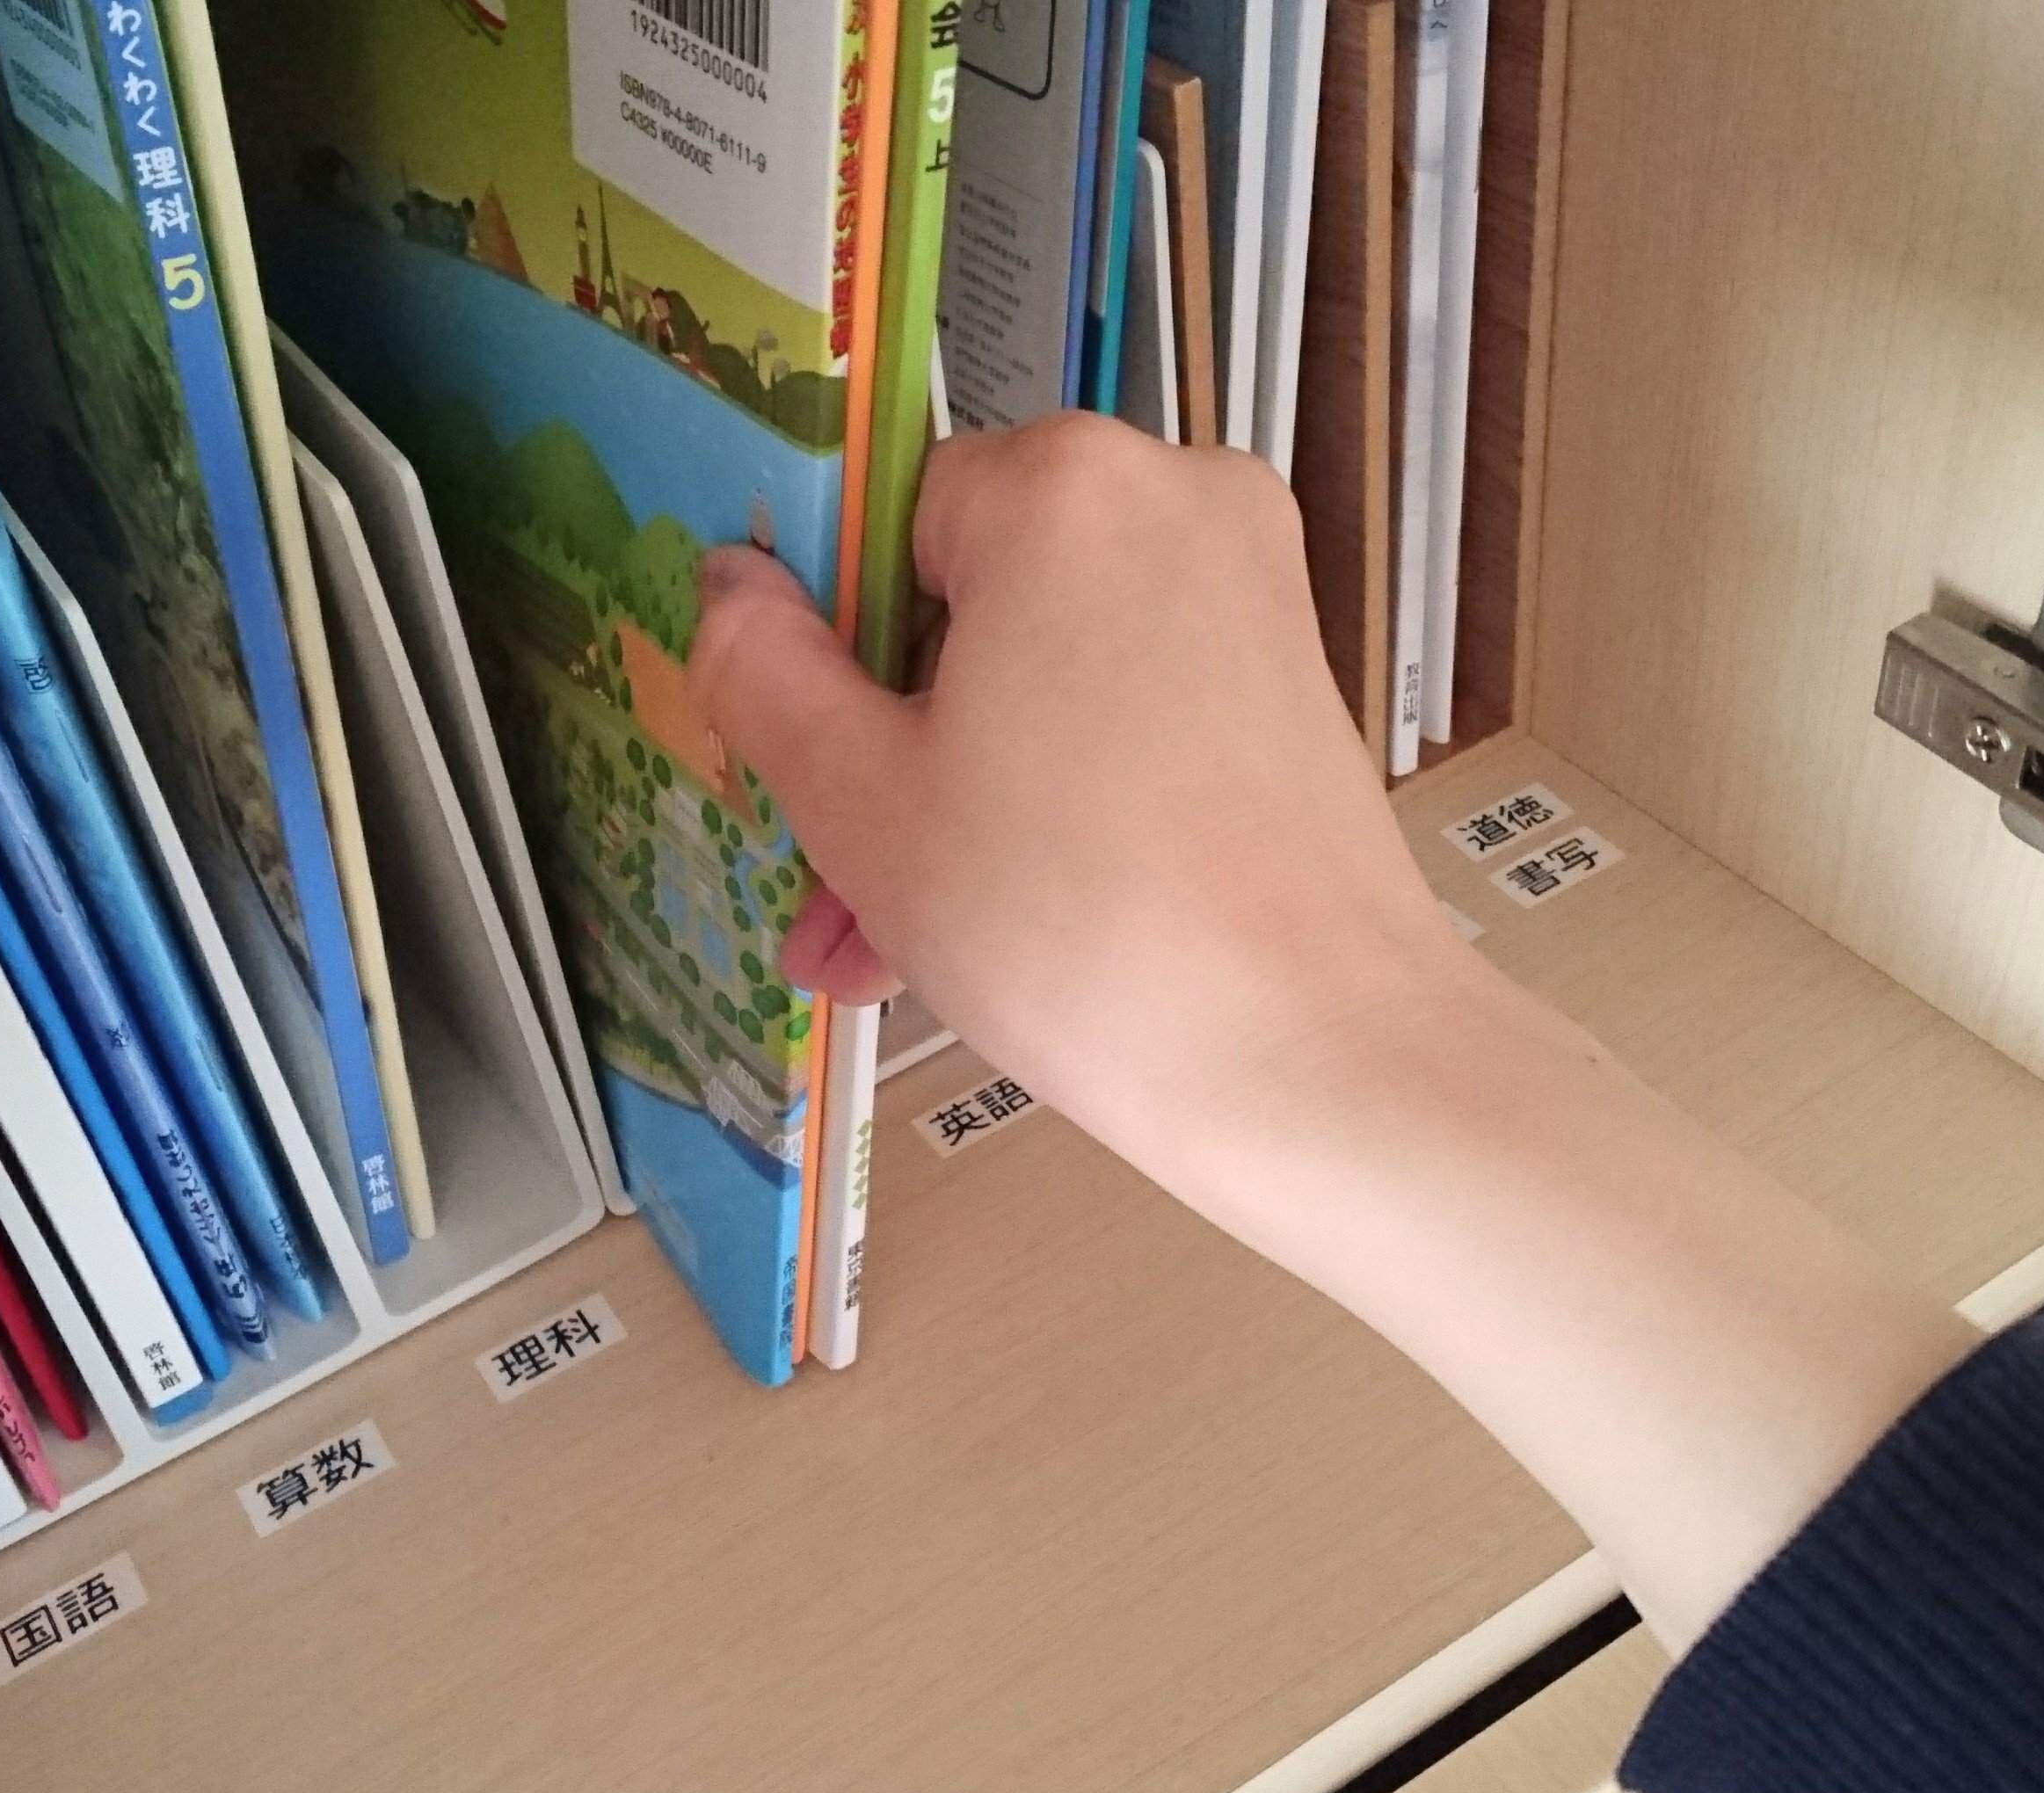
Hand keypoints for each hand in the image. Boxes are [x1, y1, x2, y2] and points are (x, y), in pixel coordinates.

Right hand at [689, 412, 1977, 1650]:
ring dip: (951, 797)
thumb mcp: (861, 801)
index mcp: (1061, 482)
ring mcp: (1251, 590)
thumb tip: (730, 585)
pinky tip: (984, 930)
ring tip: (881, 948)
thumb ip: (763, 671)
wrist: (1313, 1060)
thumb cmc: (1077, 925)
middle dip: (882, 750)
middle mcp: (1174, 498)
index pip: (880, 521)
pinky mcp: (1290, 683)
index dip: (821, 650)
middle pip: (963, 603)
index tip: (796, 764)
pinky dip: (1052, 797)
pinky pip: (1124, 711)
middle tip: (826, 890)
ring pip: (1039, 671)